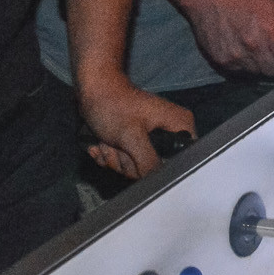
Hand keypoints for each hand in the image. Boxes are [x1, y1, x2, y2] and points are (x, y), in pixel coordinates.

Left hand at [80, 80, 196, 179]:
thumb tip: (155, 182)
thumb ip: (148, 163)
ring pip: (136, 166)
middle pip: (154, 167)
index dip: (158, 165)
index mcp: (180, 127)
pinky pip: (125, 161)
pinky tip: (102, 142)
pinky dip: (110, 154)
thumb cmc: (114, 107)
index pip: (181, 160)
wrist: (92, 92)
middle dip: (128, 160)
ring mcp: (152, 138)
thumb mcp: (131, 137)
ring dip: (115, 157)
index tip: (137, 156)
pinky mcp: (135, 142)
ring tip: (107, 140)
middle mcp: (170, 133)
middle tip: (117, 144)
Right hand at [185, 0, 273, 76]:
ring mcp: (237, 56)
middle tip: (270, 52)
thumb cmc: (245, 0)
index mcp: (271, 32)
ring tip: (253, 49)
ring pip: (256, 73)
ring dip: (258, 65)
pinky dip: (242, 65)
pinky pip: (239, 72)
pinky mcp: (222, 61)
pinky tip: (240, 50)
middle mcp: (255, 46)